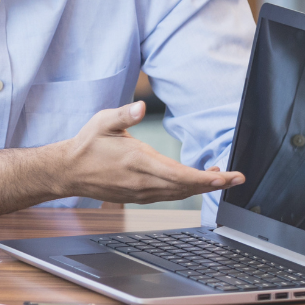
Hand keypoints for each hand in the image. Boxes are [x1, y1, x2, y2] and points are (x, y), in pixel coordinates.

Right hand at [57, 101, 244, 203]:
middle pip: (186, 188)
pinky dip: (186, 190)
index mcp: (138, 161)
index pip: (180, 175)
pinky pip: (169, 196)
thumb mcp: (102, 122)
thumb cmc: (87, 145)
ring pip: (179, 194)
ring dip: (201, 187)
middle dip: (214, 184)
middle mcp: (143, 181)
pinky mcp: (138, 197)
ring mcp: (141, 192)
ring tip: (219, 176)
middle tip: (236, 178)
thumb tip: (141, 107)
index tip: (227, 176)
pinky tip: (193, 182)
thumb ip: (123, 114)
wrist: (68, 171)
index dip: (206, 178)